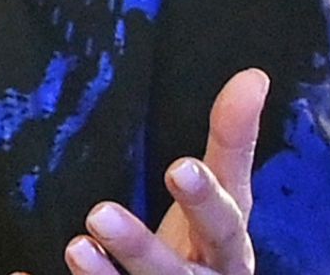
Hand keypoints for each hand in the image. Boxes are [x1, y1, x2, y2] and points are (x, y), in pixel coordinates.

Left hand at [14, 67, 267, 274]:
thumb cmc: (208, 247)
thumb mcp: (226, 196)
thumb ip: (232, 144)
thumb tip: (254, 76)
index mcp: (226, 253)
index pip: (223, 227)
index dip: (203, 201)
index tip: (180, 166)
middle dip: (140, 248)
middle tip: (99, 214)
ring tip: (75, 247)